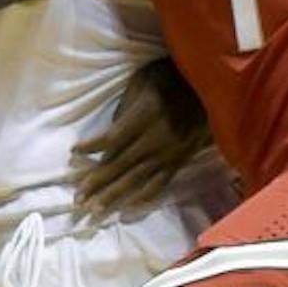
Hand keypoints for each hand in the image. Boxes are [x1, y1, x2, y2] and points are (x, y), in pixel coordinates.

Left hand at [70, 57, 212, 217]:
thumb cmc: (174, 77)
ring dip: (114, 195)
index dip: (92, 147)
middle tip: (77, 199)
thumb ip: (128, 105)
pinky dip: (144, 197)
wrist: (213, 87)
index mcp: (145, 116)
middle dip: (97, 182)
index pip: (112, 138)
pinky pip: (160, 183)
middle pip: (120, 164)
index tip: (74, 153)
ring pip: (137, 179)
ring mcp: (169, 153)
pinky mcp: (180, 160)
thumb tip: (111, 129)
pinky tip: (129, 208)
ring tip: (95, 209)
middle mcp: (155, 139)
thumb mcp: (145, 79)